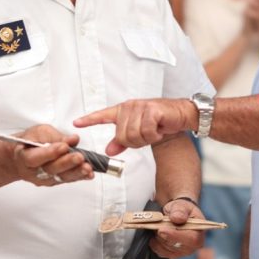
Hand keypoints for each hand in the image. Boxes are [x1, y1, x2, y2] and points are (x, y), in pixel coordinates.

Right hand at [13, 124, 93, 185]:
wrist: (24, 155)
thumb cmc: (30, 142)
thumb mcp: (39, 132)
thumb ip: (55, 136)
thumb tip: (73, 139)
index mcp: (24, 157)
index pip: (35, 158)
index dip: (50, 153)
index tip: (63, 146)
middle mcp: (33, 172)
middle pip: (50, 169)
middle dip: (67, 163)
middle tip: (79, 157)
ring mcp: (44, 179)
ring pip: (60, 177)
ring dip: (76, 172)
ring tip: (87, 167)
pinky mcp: (54, 182)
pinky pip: (67, 180)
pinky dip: (79, 177)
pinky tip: (89, 174)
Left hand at [74, 98, 195, 154]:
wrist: (181, 114)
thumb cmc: (160, 122)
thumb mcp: (139, 132)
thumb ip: (123, 142)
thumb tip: (109, 150)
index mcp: (124, 110)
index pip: (103, 115)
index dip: (89, 119)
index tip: (76, 123)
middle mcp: (130, 107)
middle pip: (121, 135)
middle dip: (134, 142)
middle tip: (146, 136)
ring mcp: (141, 107)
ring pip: (133, 135)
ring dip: (145, 139)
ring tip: (153, 131)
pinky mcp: (152, 110)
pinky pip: (146, 131)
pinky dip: (154, 136)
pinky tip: (160, 129)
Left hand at [150, 198, 204, 258]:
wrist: (179, 215)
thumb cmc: (183, 211)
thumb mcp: (182, 205)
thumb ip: (180, 210)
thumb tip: (177, 218)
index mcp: (199, 233)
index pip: (191, 239)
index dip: (175, 235)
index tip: (161, 230)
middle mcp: (192, 246)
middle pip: (176, 245)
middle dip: (163, 235)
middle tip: (157, 224)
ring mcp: (182, 252)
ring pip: (165, 249)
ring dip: (158, 237)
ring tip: (159, 226)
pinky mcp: (172, 254)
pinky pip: (160, 252)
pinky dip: (155, 243)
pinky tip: (156, 234)